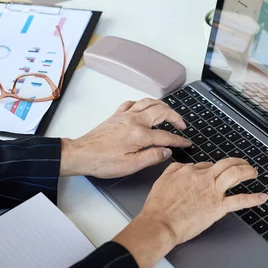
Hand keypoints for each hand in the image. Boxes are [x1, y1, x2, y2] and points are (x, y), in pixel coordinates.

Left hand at [59, 98, 191, 177]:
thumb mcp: (130, 166)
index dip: (178, 140)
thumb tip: (167, 151)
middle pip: (161, 112)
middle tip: (182, 125)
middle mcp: (134, 120)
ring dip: (162, 106)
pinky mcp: (116, 115)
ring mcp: (124, 115)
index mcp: (139, 134)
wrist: (81, 154)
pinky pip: (133, 103)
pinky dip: (143, 104)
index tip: (186, 143)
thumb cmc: (103, 162)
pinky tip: (144, 108)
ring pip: (148, 102)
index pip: (166, 136)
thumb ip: (152, 157)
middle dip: (175, 117)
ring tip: (169, 113)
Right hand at [143, 158, 267, 243]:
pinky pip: (240, 200)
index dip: (214, 169)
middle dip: (238, 162)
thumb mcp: (162, 180)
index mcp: (189, 171)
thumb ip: (174, 170)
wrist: (160, 223)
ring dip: (247, 171)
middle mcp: (203, 178)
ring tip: (253, 172)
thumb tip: (184, 167)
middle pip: (226, 164)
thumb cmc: (158, 207)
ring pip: (235, 174)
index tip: (217, 174)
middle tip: (244, 164)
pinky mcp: (218, 207)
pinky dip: (254, 198)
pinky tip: (262, 197)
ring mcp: (212, 191)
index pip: (207, 165)